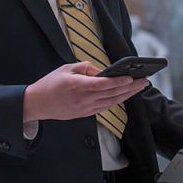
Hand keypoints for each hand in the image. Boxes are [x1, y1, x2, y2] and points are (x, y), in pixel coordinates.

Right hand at [23, 61, 147, 122]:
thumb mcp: (65, 68)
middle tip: (145, 81)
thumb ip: (86, 68)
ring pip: (112, 102)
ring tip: (139, 87)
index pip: (103, 84)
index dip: (119, 81)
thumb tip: (102, 72)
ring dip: (127, 95)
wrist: (37, 104)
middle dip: (131, 87)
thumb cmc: (50, 84)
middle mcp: (83, 99)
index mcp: (77, 85)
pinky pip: (105, 107)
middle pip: (112, 93)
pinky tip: (125, 96)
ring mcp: (85, 108)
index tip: (132, 77)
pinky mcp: (85, 114)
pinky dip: (117, 101)